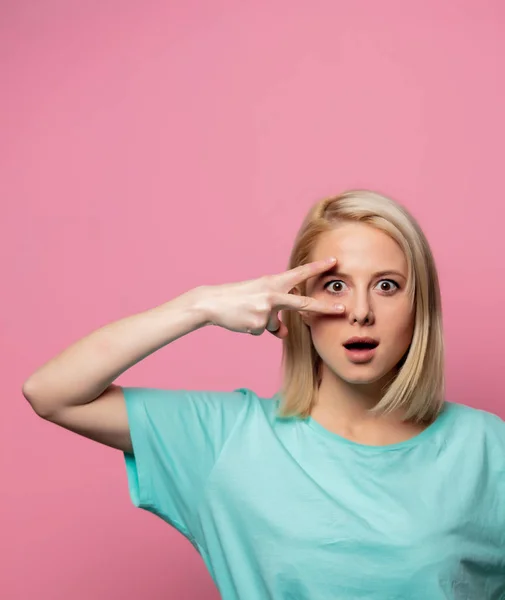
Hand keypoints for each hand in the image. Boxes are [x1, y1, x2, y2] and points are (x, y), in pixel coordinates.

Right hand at [197, 257, 343, 337]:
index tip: (334, 261)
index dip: (317, 267)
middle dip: (323, 307)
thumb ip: (275, 314)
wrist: (211, 303)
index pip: (299, 273)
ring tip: (245, 313)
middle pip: (302, 303)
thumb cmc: (236, 298)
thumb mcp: (258, 299)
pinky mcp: (259, 324)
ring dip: (262, 323)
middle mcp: (272, 294)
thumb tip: (285, 332)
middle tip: (341, 309)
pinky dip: (253, 328)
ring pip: (275, 324)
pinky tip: (241, 320)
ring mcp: (266, 309)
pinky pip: (262, 331)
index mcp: (273, 282)